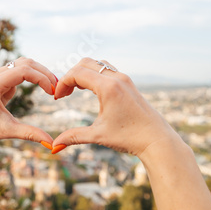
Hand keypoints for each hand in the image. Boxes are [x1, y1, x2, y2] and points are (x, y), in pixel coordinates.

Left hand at [0, 57, 56, 145]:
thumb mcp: (7, 131)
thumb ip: (29, 134)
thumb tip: (51, 143)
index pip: (24, 71)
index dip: (42, 78)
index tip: (52, 92)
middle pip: (26, 63)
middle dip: (44, 74)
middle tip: (57, 89)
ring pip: (24, 63)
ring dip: (40, 72)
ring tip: (52, 87)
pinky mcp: (1, 77)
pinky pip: (20, 69)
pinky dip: (34, 75)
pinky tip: (43, 87)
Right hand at [52, 58, 179, 155]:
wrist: (156, 139)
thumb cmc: (130, 137)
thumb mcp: (98, 136)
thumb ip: (74, 137)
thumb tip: (54, 146)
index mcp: (108, 87)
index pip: (77, 73)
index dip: (63, 83)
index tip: (57, 98)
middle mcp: (117, 78)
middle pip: (85, 63)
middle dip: (70, 75)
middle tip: (63, 93)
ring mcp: (124, 79)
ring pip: (97, 64)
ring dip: (83, 72)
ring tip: (75, 89)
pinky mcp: (128, 83)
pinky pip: (107, 70)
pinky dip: (94, 74)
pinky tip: (90, 90)